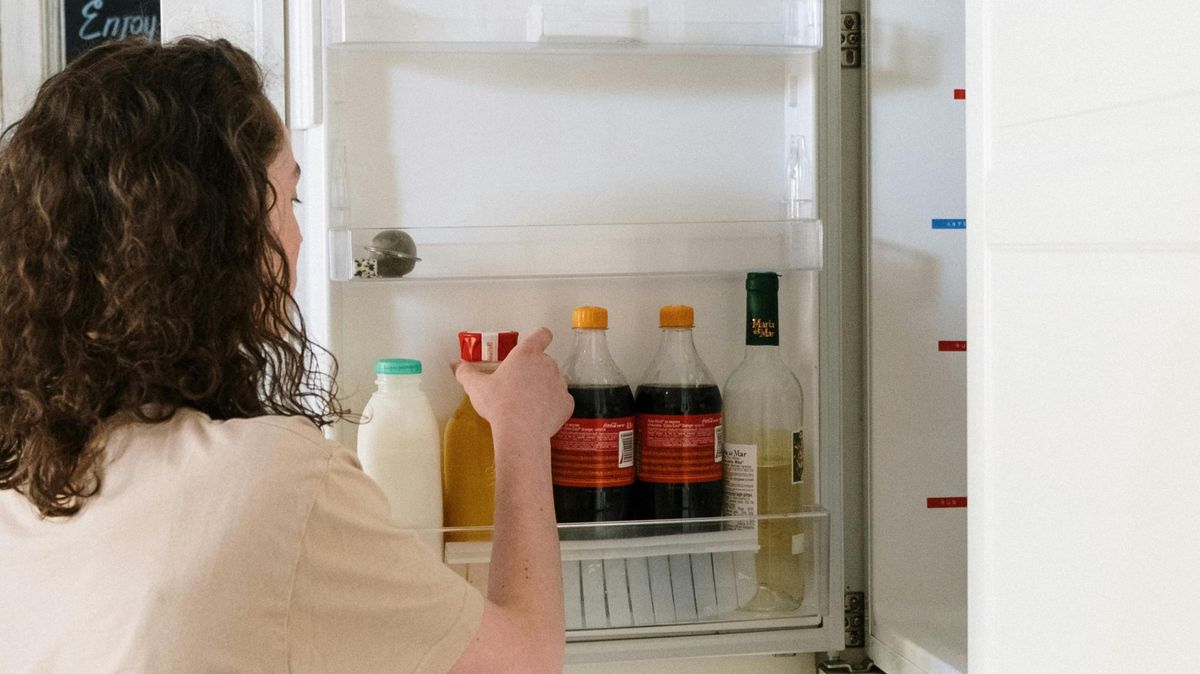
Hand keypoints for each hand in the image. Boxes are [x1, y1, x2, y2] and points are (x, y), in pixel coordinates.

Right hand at [454, 327, 573, 441]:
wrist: (521, 432)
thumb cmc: (499, 404)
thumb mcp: (476, 387)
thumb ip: (466, 372)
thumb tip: (455, 364)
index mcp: (526, 354)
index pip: (541, 335)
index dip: (540, 337)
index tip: (537, 343)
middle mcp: (547, 364)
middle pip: (544, 361)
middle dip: (534, 370)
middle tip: (518, 385)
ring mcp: (560, 383)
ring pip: (554, 381)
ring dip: (544, 388)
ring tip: (528, 403)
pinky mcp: (567, 403)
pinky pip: (560, 401)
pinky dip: (553, 406)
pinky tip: (539, 416)